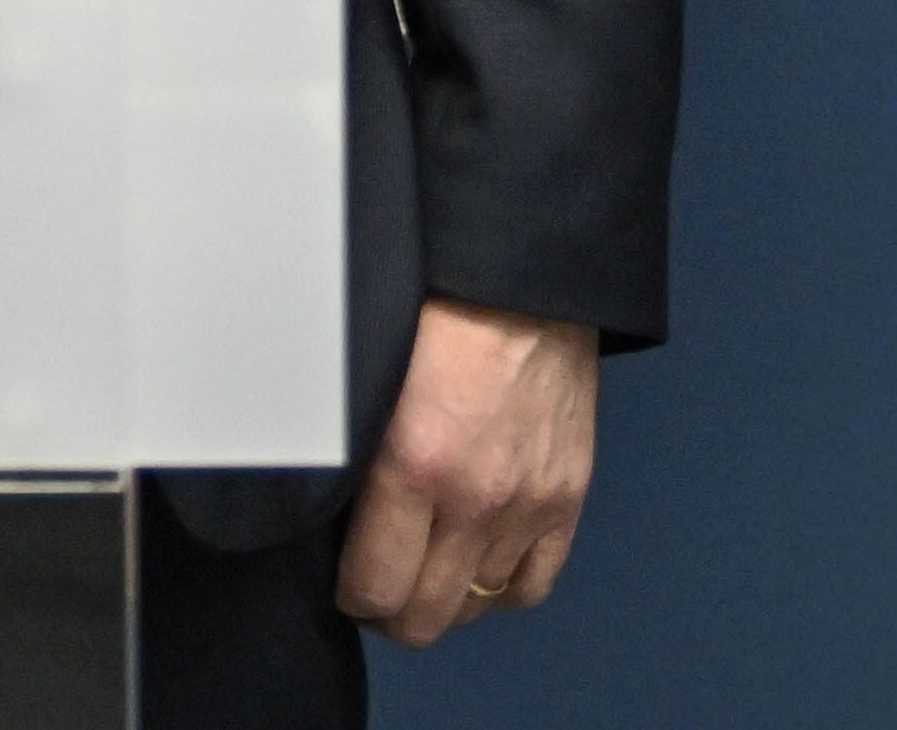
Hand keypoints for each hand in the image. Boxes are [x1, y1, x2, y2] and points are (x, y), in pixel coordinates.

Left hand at [334, 297, 599, 642]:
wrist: (522, 280)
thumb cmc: (435, 319)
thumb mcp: (367, 390)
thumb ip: (350, 466)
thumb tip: (326, 527)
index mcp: (413, 466)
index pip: (372, 590)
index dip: (352, 594)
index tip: (350, 575)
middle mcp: (475, 497)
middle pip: (426, 616)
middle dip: (394, 608)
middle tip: (386, 576)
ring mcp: (529, 499)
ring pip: (477, 605)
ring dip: (448, 593)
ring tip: (433, 561)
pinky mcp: (570, 492)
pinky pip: (534, 585)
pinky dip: (504, 585)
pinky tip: (484, 558)